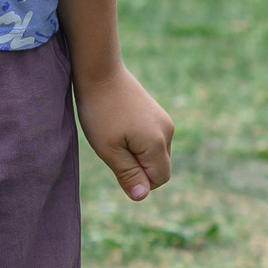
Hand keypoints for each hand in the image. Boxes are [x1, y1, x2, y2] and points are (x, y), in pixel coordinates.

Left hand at [73, 60, 175, 201]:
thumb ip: (128, 174)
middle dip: (137, 166)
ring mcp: (164, 120)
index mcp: (158, 143)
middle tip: (112, 145)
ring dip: (136, 152)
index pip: (158, 179)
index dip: (137, 178)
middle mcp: (168, 131)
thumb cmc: (100, 111)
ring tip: (113, 133)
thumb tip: (142, 196)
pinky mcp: (156, 113)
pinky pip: (151, 139)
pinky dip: (137, 140)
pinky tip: (118, 124)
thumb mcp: (108, 148)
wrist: (100, 71)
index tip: (116, 159)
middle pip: (159, 167)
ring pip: (155, 153)